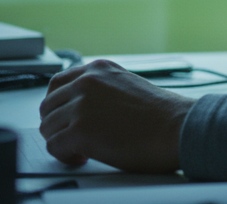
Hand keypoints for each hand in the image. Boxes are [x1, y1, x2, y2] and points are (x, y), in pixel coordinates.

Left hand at [38, 60, 195, 173]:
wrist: (179, 127)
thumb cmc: (163, 115)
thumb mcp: (128, 86)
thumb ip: (104, 90)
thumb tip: (89, 109)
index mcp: (99, 69)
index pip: (58, 84)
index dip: (58, 105)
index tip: (64, 117)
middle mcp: (86, 82)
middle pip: (48, 106)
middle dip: (56, 124)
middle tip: (72, 138)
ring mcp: (81, 105)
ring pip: (47, 127)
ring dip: (60, 141)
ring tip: (81, 150)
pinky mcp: (80, 130)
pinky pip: (54, 146)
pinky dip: (64, 156)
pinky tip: (83, 157)